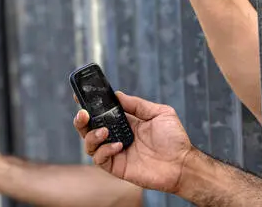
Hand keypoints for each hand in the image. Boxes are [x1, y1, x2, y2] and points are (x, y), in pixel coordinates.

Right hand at [73, 92, 192, 193]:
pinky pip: (100, 159)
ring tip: (104, 131)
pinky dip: (105, 150)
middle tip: (83, 113)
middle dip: (81, 119)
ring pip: (90, 143)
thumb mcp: (159, 113)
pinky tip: (119, 146)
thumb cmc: (175, 139)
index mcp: (127, 122)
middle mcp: (118, 136)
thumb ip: (137, 104)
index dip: (90, 104)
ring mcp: (116, 152)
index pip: (103, 112)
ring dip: (91, 135)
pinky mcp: (117, 166)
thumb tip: (117, 95)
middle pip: (89, 128)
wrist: (182, 163)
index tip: (79, 95)